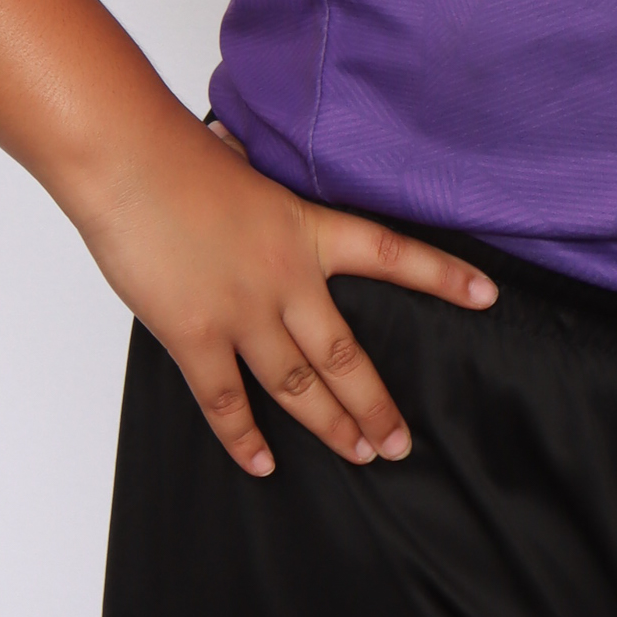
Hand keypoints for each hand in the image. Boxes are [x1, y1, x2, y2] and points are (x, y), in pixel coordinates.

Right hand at [74, 113, 495, 475]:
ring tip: (359, 455)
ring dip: (330, 426)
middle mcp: (287, 277)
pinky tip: (263, 462)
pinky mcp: (196, 336)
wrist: (129, 161)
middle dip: (376, 405)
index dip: (443, 277)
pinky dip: (244, 437)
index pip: (393, 254)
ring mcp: (243, 312)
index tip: (487, 296)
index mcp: (306, 228)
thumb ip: (262, 195)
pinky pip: (227, 401)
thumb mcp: (245, 167)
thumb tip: (245, 161)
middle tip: (400, 442)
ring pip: (298, 387)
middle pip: (346, 355)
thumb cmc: (177, 154)